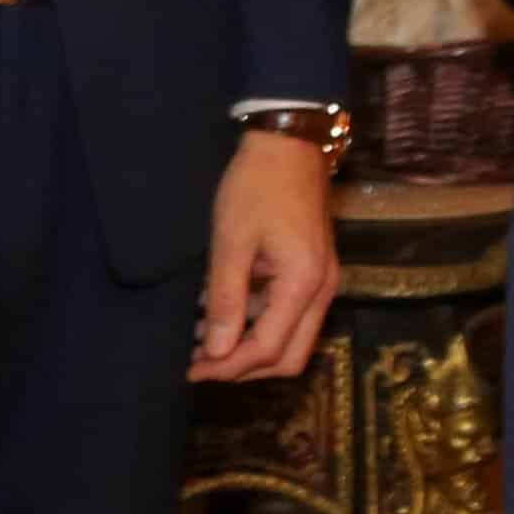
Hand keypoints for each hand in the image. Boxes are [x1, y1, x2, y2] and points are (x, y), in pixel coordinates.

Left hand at [191, 134, 341, 383]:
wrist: (289, 143)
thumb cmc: (256, 186)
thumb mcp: (231, 241)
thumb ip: (225, 299)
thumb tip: (216, 352)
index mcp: (303, 284)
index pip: (268, 349)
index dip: (228, 367)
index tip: (191, 370)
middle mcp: (322, 291)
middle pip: (288, 357)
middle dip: (243, 369)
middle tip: (199, 365)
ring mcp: (322, 282)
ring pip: (291, 341)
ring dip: (249, 349)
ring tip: (202, 343)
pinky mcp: (313, 273)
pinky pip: (288, 316)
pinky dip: (256, 325)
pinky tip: (220, 316)